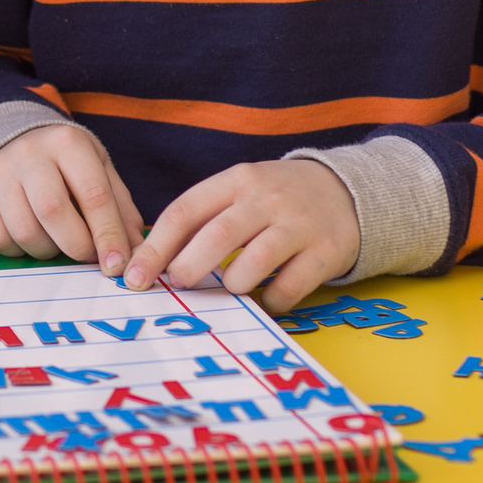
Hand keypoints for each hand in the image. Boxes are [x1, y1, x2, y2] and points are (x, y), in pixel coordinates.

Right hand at [0, 123, 143, 276]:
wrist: (12, 138)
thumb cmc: (65, 164)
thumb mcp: (98, 171)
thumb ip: (119, 209)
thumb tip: (138, 253)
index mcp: (68, 143)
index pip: (93, 194)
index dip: (108, 235)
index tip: (117, 265)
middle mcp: (29, 153)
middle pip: (54, 212)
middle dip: (76, 245)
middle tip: (86, 256)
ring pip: (24, 231)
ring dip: (47, 250)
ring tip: (57, 241)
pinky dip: (18, 250)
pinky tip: (30, 237)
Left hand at [123, 159, 359, 314]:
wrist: (347, 191)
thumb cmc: (275, 199)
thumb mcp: (239, 191)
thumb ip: (202, 218)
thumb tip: (152, 260)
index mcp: (237, 180)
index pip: (186, 211)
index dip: (155, 247)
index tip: (135, 275)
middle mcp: (267, 198)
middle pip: (218, 236)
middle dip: (189, 268)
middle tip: (178, 285)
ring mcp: (298, 224)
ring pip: (254, 263)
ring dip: (233, 284)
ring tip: (231, 286)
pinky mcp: (325, 251)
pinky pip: (289, 288)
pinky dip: (271, 301)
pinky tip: (267, 297)